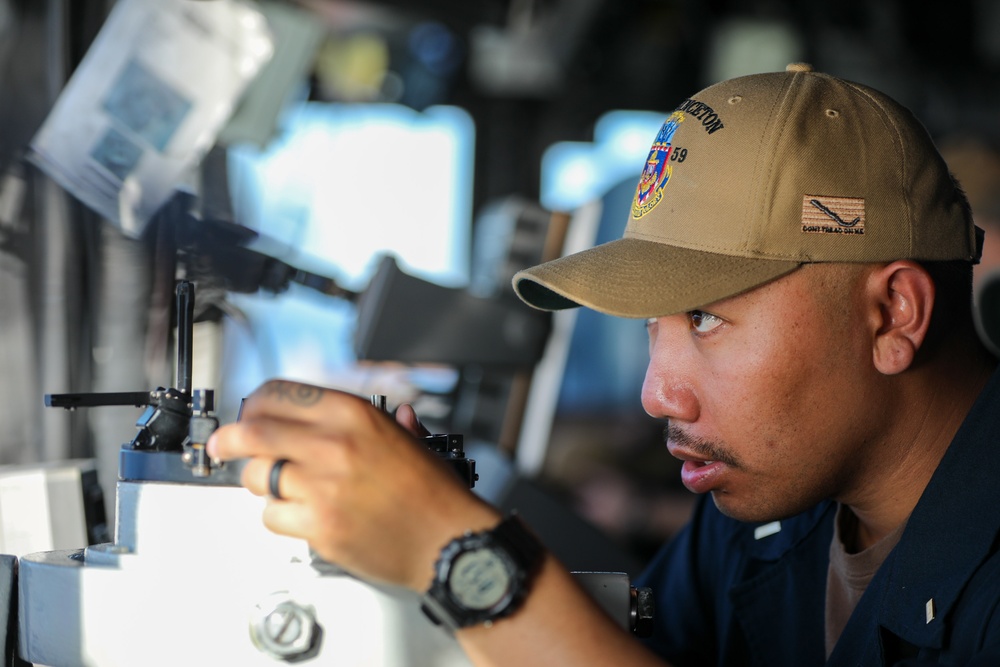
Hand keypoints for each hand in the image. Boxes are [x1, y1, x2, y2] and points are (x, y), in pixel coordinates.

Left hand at [207, 379, 500, 590]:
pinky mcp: (318, 526)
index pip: (280, 394)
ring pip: (256, 476)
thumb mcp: (407, 438)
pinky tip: (299, 513)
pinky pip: (271, 515)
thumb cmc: (433, 493)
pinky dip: (278, 516)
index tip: (251, 414)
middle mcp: (335, 444)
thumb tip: (348, 410)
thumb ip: (373, 420)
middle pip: (253, 431)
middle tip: (223, 444)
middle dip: (229, 438)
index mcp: (355, 414)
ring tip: (277, 486)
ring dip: (258, 481)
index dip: (257, 404)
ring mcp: (323, 486)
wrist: (449, 541)